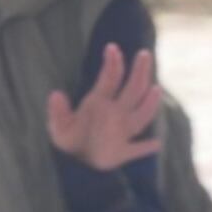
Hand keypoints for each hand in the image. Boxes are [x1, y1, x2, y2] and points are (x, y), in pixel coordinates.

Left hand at [47, 44, 162, 171]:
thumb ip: (58, 112)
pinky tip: (156, 144)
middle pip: (133, 89)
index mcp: (99, 103)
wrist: (76, 163)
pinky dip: (147, 147)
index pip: (110, 80)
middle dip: (139, 72)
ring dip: (149, 103)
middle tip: (144, 54)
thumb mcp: (59, 127)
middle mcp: (116, 113)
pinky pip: (137, 148)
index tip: (112, 48)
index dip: (112, 64)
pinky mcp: (123, 151)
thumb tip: (55, 93)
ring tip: (155, 89)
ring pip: (141, 114)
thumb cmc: (69, 141)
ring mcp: (122, 131)